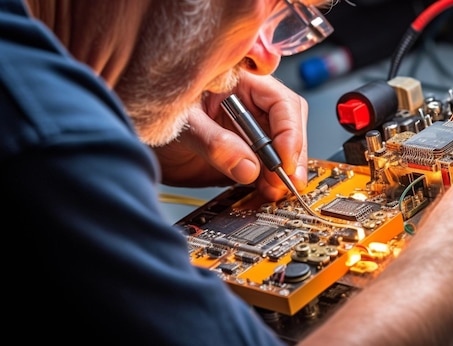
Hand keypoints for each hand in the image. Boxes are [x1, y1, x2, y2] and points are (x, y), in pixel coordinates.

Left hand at [152, 73, 308, 200]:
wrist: (131, 141)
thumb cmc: (148, 113)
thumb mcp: (180, 124)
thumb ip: (214, 143)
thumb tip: (248, 166)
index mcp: (239, 82)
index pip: (280, 102)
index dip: (289, 131)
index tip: (284, 160)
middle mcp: (248, 106)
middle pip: (288, 126)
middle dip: (291, 155)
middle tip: (286, 180)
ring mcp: (247, 132)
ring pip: (280, 149)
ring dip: (282, 172)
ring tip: (274, 191)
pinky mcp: (241, 155)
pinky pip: (264, 168)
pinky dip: (269, 182)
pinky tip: (266, 193)